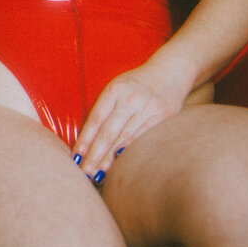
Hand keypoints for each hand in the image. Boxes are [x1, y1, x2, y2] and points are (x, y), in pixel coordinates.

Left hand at [71, 61, 192, 181]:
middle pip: (108, 133)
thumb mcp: (118, 87)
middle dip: (95, 156)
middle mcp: (130, 98)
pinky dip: (131, 153)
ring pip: (125, 140)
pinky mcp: (162, 117)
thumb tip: (87, 141)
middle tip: (85, 174)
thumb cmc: (137, 84)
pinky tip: (122, 165)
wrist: (171, 71)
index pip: (96, 120)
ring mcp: (147, 108)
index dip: (85, 141)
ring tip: (99, 175)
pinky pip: (143, 139)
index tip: (76, 158)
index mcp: (115, 89)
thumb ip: (105, 109)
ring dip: (111, 160)